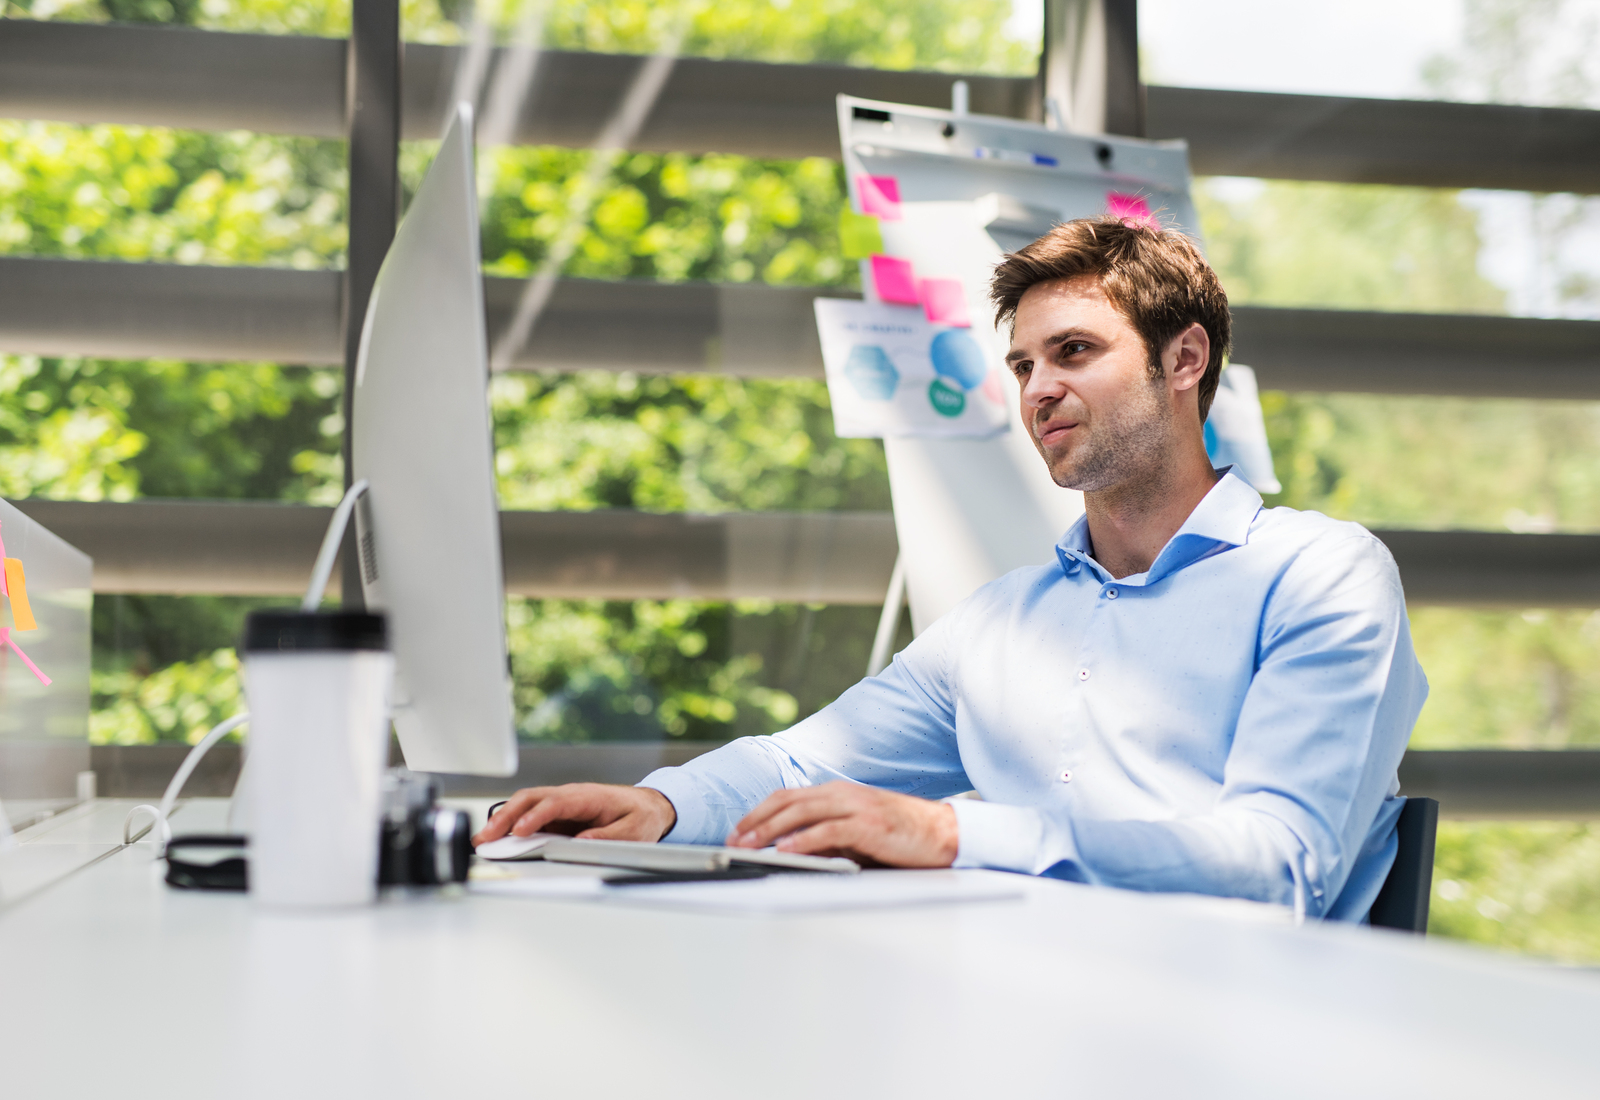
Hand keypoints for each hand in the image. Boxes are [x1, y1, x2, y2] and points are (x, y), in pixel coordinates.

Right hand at [472, 784, 676, 846]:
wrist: (649, 806)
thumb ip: (607, 837)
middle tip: (487, 837)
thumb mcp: (633, 831)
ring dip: (503, 820)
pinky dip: (511, 823)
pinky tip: (498, 838)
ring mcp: (561, 803)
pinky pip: (530, 814)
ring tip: (483, 840)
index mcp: (587, 797)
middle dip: (507, 817)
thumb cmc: (640, 816)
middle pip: (531, 799)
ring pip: (525, 804)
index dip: (536, 816)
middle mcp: (570, 796)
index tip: (521, 830)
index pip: (556, 803)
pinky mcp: (558, 814)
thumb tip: (579, 844)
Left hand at [726, 781, 957, 867]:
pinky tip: (786, 851)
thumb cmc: (901, 835)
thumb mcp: (856, 834)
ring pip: (802, 812)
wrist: (943, 832)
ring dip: (771, 830)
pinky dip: (803, 840)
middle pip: (788, 801)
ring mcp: (855, 806)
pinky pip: (828, 831)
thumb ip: (826, 838)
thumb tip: (792, 849)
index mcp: (838, 792)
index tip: (739, 830)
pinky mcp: (868, 825)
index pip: (788, 796)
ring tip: (750, 846)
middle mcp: (843, 793)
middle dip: (756, 821)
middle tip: (734, 840)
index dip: (759, 812)